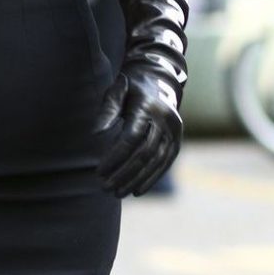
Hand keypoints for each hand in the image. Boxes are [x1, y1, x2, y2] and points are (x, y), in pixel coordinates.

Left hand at [94, 70, 182, 196]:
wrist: (158, 81)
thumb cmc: (130, 89)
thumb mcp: (115, 93)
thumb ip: (106, 111)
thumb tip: (96, 134)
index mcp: (148, 107)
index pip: (132, 138)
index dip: (115, 157)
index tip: (99, 172)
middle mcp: (166, 120)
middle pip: (145, 153)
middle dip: (125, 173)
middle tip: (105, 188)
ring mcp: (175, 131)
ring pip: (157, 161)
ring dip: (137, 179)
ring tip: (118, 193)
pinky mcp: (178, 140)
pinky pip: (166, 162)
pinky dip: (152, 177)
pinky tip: (138, 190)